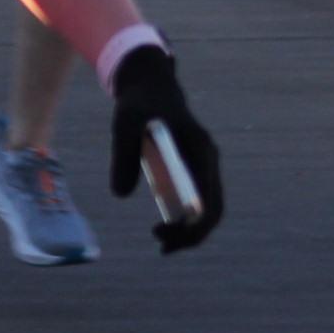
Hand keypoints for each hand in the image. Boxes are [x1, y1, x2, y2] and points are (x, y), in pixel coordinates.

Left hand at [107, 43, 222, 253]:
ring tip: (160, 242)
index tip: (165, 235)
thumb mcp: (124, 124)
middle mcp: (209, 161)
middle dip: (191, 235)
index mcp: (201, 150)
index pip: (210, 200)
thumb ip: (122, 157)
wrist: (149, 86)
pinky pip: (197, 202)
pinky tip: (164, 227)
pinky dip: (184, 220)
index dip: (194, 227)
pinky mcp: (192, 169)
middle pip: (213, 211)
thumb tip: (121, 195)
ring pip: (207, 209)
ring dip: (189, 231)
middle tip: (161, 246)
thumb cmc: (138, 103)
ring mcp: (203, 166)